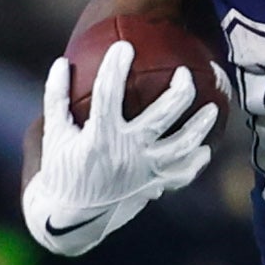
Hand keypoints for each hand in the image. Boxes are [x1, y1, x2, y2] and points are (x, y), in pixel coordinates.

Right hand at [21, 40, 216, 256]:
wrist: (69, 217)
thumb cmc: (60, 170)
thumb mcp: (52, 134)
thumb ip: (56, 97)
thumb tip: (62, 62)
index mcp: (99, 137)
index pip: (108, 94)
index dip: (116, 67)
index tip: (125, 47)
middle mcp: (126, 153)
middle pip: (162, 116)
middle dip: (179, 91)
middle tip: (185, 73)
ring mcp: (143, 172)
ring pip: (181, 146)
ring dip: (200, 126)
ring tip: (212, 108)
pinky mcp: (150, 186)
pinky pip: (181, 175)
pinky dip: (195, 163)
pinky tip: (204, 150)